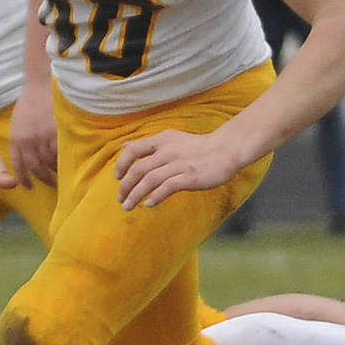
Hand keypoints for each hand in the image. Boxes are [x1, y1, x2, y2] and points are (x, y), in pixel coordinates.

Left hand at [5, 85, 57, 189]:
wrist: (42, 84)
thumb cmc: (31, 102)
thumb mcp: (18, 123)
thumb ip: (22, 140)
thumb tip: (28, 157)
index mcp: (17, 139)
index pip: (19, 165)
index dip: (24, 178)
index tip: (29, 186)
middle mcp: (29, 142)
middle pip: (36, 168)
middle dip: (43, 179)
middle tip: (51, 185)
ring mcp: (45, 138)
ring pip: (50, 163)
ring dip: (56, 172)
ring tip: (62, 177)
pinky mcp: (59, 133)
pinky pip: (62, 153)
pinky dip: (65, 161)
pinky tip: (70, 164)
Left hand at [114, 128, 247, 209]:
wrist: (227, 150)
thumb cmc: (198, 147)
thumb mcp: (171, 138)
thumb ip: (149, 144)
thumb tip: (125, 146)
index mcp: (161, 140)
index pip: (133, 150)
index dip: (121, 164)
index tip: (117, 177)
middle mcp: (168, 151)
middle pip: (138, 170)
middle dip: (125, 186)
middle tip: (120, 198)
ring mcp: (179, 164)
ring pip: (149, 181)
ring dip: (135, 195)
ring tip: (128, 206)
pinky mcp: (190, 177)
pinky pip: (167, 188)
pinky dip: (155, 197)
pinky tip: (149, 204)